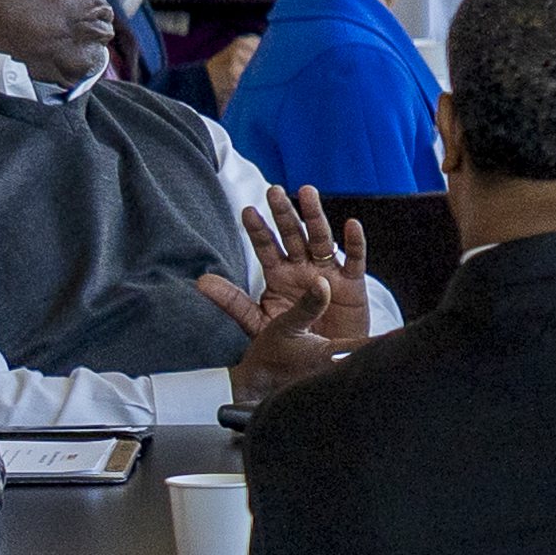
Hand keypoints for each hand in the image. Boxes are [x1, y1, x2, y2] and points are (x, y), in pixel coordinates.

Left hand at [202, 196, 381, 392]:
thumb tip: (200, 281)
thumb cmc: (289, 340)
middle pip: (292, 235)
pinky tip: (351, 225)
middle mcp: (302, 268)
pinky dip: (355, 243)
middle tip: (274, 192)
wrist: (322, 363)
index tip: (247, 212)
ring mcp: (328, 273)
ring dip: (315, 216)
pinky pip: (355, 260)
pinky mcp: (352, 284)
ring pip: (321, 239)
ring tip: (307, 193)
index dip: (257, 230)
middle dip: (283, 214)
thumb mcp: (257, 321)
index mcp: (279, 275)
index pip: (266, 247)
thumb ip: (232, 300)